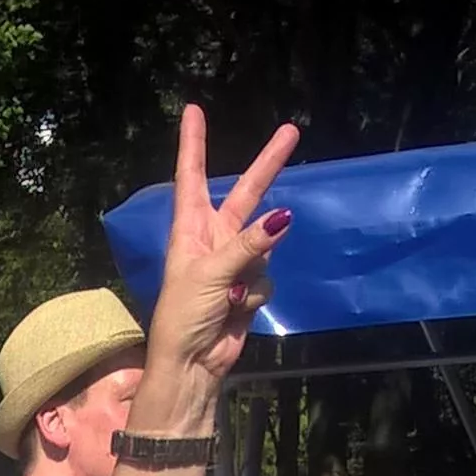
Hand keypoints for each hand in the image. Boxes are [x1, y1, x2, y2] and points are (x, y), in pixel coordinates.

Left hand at [137, 105, 299, 418]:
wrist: (191, 365)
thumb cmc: (183, 315)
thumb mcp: (210, 274)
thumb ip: (247, 244)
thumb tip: (284, 218)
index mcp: (189, 229)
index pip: (191, 176)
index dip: (193, 143)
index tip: (192, 110)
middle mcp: (212, 238)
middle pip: (246, 193)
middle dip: (268, 165)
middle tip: (292, 131)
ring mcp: (234, 262)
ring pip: (264, 244)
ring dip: (252, 269)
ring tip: (227, 298)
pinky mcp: (249, 287)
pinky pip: (266, 277)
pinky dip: (255, 295)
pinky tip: (235, 311)